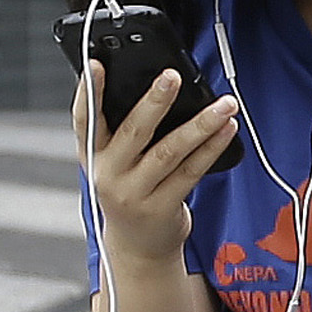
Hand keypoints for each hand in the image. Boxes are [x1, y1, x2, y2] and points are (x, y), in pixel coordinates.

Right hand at [77, 58, 239, 270]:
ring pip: (170, 151)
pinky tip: (227, 129)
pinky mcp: (162, 207)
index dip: (88, 91)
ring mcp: (135, 193)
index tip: (95, 64)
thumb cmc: (129, 193)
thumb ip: (120, 133)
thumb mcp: (112, 164)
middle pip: (133, 131)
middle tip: (173, 76)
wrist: (137, 247)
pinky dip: (212, 147)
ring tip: (224, 104)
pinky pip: (192, 171)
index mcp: (92, 156)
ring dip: (200, 124)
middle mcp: (109, 174)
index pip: (84, 119)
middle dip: (154, 101)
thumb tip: (154, 88)